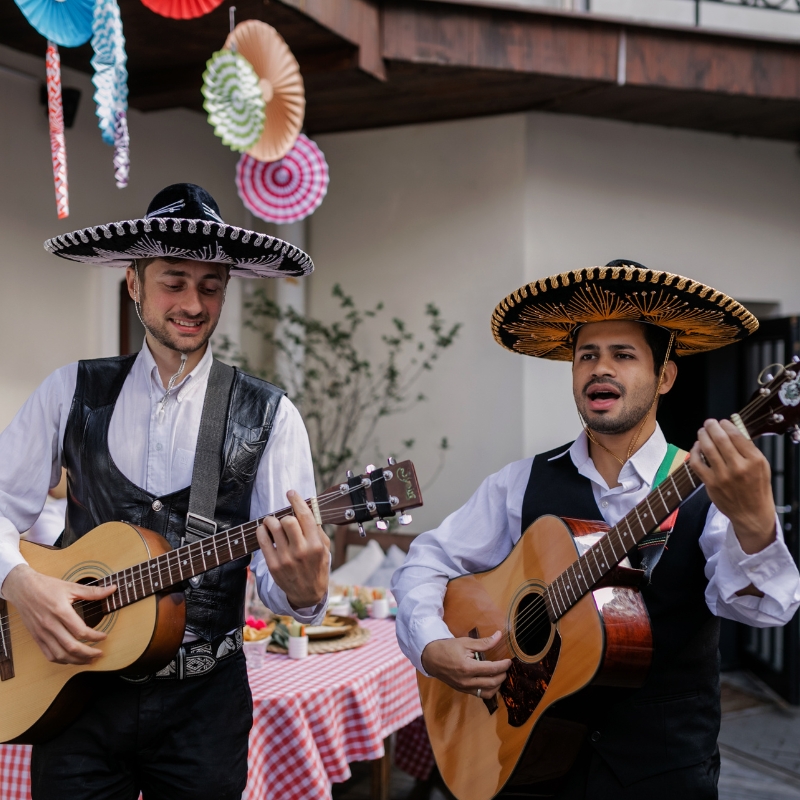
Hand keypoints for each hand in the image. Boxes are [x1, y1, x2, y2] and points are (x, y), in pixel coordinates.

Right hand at [2, 564, 115, 664]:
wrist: (22, 588)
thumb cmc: (47, 586)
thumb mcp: (71, 586)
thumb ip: (92, 591)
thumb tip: (112, 589)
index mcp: (60, 611)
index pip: (81, 631)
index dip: (95, 637)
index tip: (104, 636)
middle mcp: (50, 624)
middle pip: (71, 647)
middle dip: (88, 653)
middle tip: (100, 653)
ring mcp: (41, 633)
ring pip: (60, 654)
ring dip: (76, 661)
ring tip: (88, 660)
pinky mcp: (36, 637)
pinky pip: (49, 654)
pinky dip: (61, 660)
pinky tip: (71, 659)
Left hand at [257, 490, 329, 608]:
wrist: (307, 594)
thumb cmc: (317, 567)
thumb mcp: (325, 549)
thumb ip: (317, 530)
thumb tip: (307, 510)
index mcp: (316, 544)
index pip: (305, 516)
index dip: (296, 501)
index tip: (291, 493)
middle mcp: (301, 551)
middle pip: (288, 520)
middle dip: (285, 515)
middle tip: (283, 518)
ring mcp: (286, 558)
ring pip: (273, 528)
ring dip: (270, 520)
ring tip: (271, 522)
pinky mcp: (274, 565)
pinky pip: (263, 541)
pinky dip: (261, 531)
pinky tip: (264, 530)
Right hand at [421, 631, 511, 698]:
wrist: (431, 658)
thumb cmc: (447, 648)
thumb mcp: (466, 642)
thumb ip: (484, 642)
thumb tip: (499, 636)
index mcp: (467, 667)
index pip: (492, 669)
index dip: (503, 665)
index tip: (509, 661)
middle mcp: (466, 681)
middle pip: (492, 683)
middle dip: (502, 675)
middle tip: (505, 667)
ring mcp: (464, 688)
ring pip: (488, 693)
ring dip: (497, 685)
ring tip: (499, 675)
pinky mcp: (463, 691)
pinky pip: (480, 695)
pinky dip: (488, 689)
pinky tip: (490, 681)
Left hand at [690, 419, 776, 554]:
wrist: (752, 513)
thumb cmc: (757, 488)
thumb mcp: (761, 466)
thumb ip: (748, 448)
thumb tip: (732, 429)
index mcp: (755, 460)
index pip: (737, 435)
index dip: (726, 425)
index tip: (722, 422)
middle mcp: (739, 467)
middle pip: (720, 439)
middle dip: (712, 427)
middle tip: (709, 423)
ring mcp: (723, 476)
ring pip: (707, 448)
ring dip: (702, 436)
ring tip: (702, 431)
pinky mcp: (710, 483)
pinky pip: (696, 463)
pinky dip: (694, 452)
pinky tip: (697, 447)